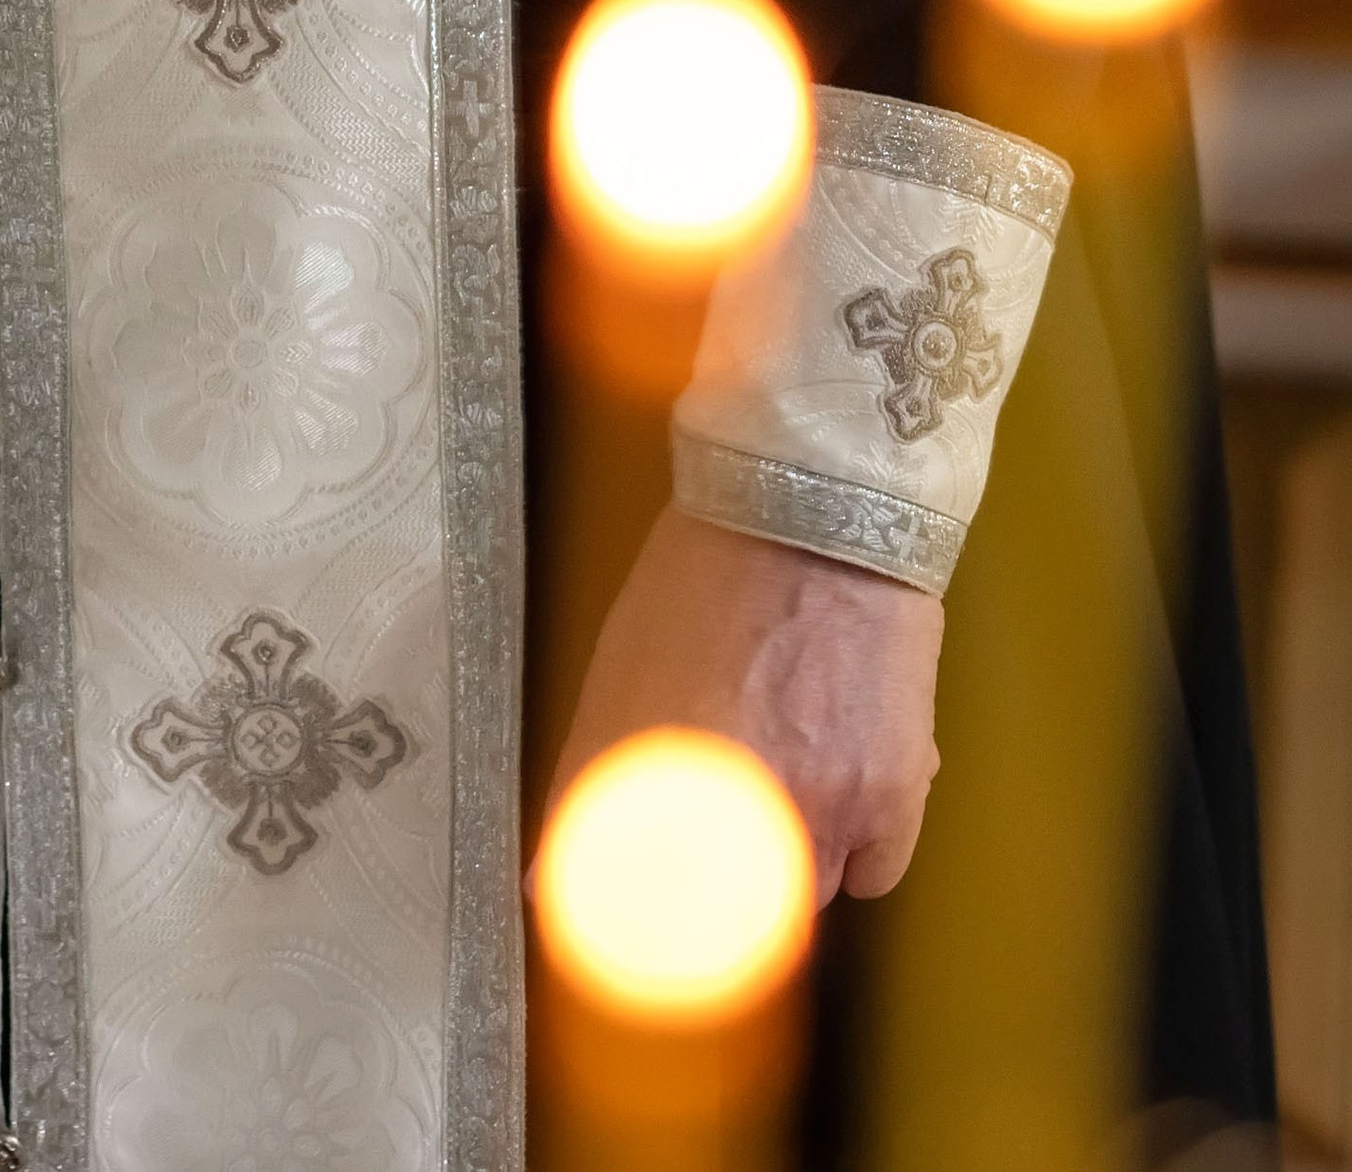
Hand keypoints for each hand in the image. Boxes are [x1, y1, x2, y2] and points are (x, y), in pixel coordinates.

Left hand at [547, 503, 942, 902]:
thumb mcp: (620, 669)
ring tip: (779, 791)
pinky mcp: (894, 793)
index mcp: (660, 783)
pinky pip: (876, 870)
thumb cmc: (702, 577)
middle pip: (730, 915)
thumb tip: (547, 883)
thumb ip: (586, 781)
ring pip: (804, 893)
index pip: (640, 917)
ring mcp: (826, 807)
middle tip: (713, 844)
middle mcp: (744, 809)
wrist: (815, 510)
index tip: (632, 925)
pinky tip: (841, 793)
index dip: (636, 930)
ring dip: (787, 865)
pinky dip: (859, 848)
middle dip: (715, 892)